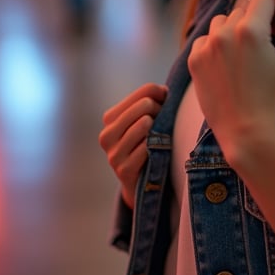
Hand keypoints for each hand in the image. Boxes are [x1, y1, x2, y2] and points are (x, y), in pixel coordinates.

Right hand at [99, 82, 168, 207]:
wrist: (141, 182)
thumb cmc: (147, 142)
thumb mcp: (146, 118)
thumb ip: (153, 100)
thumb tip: (164, 92)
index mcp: (110, 117)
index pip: (145, 92)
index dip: (162, 94)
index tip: (167, 103)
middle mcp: (106, 134)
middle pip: (145, 104)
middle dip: (161, 110)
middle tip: (165, 121)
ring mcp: (113, 154)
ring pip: (145, 124)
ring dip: (160, 128)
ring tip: (161, 135)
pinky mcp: (123, 170)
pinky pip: (147, 148)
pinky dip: (156, 148)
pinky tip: (156, 152)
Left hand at [187, 0, 274, 165]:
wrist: (246, 131)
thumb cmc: (274, 97)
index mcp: (251, 30)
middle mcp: (225, 33)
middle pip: (244, 9)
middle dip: (257, 18)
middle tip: (268, 37)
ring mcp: (206, 46)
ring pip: (223, 21)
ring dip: (234, 28)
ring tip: (245, 50)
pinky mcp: (194, 59)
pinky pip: (206, 38)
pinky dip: (216, 43)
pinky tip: (228, 61)